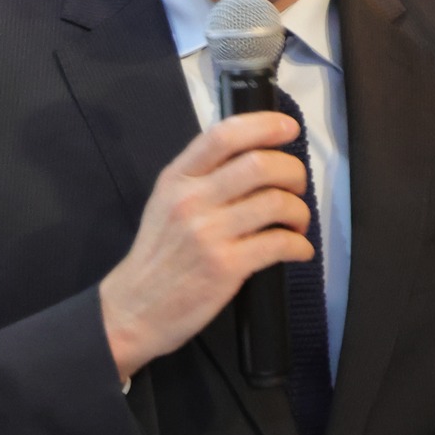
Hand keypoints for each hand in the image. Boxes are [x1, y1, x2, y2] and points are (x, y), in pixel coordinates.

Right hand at [99, 112, 312, 380]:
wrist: (134, 309)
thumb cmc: (156, 257)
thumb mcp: (165, 204)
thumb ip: (200, 178)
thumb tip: (253, 157)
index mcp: (176, 179)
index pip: (223, 135)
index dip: (264, 125)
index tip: (288, 128)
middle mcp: (190, 200)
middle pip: (259, 164)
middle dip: (293, 172)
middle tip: (296, 187)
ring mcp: (208, 233)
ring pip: (276, 203)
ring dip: (299, 211)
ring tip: (296, 223)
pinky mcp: (225, 267)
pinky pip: (280, 244)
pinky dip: (300, 246)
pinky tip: (297, 250)